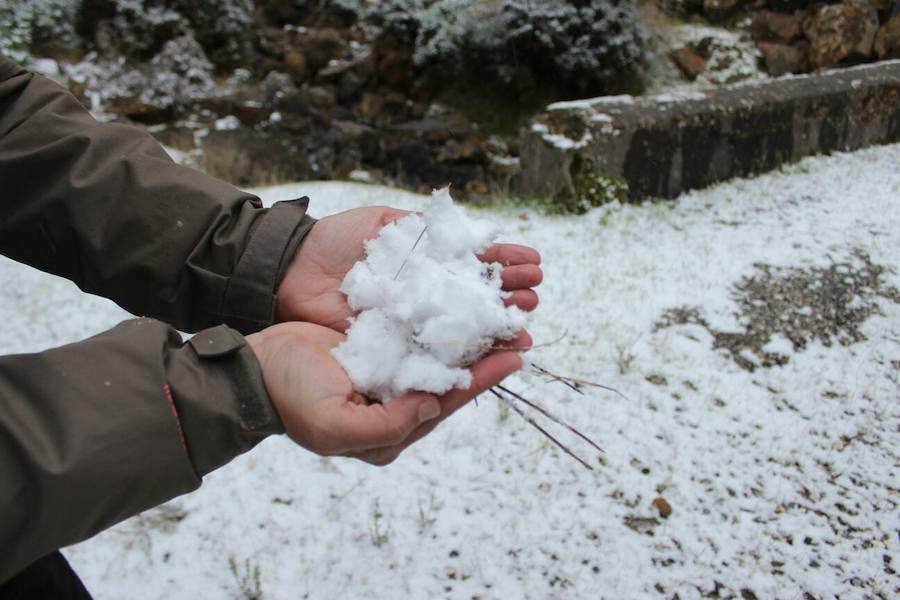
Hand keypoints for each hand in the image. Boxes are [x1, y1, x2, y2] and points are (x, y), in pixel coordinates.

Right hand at [246, 322, 529, 464]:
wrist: (253, 368)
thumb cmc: (291, 397)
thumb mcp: (336, 425)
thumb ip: (389, 424)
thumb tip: (433, 405)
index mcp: (393, 428)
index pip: (445, 402)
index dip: (480, 380)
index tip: (514, 355)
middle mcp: (397, 402)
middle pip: (451, 376)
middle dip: (486, 353)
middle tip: (522, 328)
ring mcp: (388, 370)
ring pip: (439, 351)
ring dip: (471, 330)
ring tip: (504, 307)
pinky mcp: (379, 343)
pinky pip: (418, 330)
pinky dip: (442, 314)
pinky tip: (461, 294)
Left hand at [276, 206, 541, 330]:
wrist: (293, 269)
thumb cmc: (337, 241)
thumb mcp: (387, 223)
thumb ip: (426, 229)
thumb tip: (471, 238)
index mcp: (427, 260)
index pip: (475, 263)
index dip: (505, 264)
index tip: (533, 265)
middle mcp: (426, 293)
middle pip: (477, 297)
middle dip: (510, 296)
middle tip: (534, 296)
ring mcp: (413, 321)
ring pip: (464, 327)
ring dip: (498, 326)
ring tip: (525, 324)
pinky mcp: (397, 346)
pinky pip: (435, 351)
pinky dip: (466, 353)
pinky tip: (494, 350)